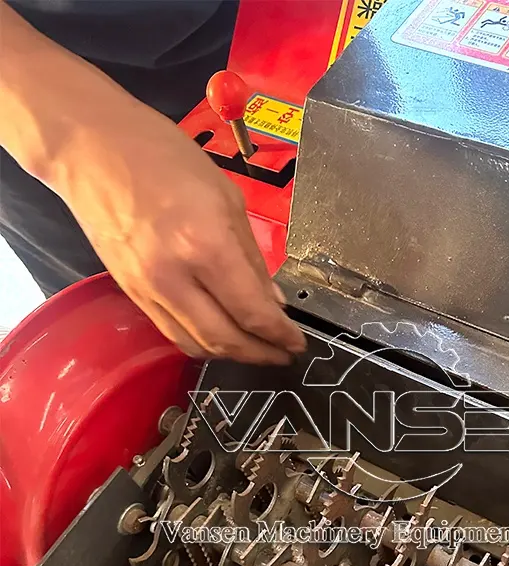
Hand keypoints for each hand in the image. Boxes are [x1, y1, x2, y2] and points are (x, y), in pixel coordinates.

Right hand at [56, 97, 305, 363]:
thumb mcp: (227, 197)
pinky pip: (173, 333)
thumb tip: (272, 301)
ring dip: (231, 354)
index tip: (297, 343)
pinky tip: (220, 335)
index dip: (280, 336)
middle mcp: (175, 276)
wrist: (91, 147)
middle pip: (226, 340)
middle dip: (261, 354)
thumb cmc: (162, 155)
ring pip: (197, 345)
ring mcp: (148, 289)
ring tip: (256, 349)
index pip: (253, 312)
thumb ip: (252, 256)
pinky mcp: (131, 294)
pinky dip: (201, 342)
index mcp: (206, 245)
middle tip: (282, 355)